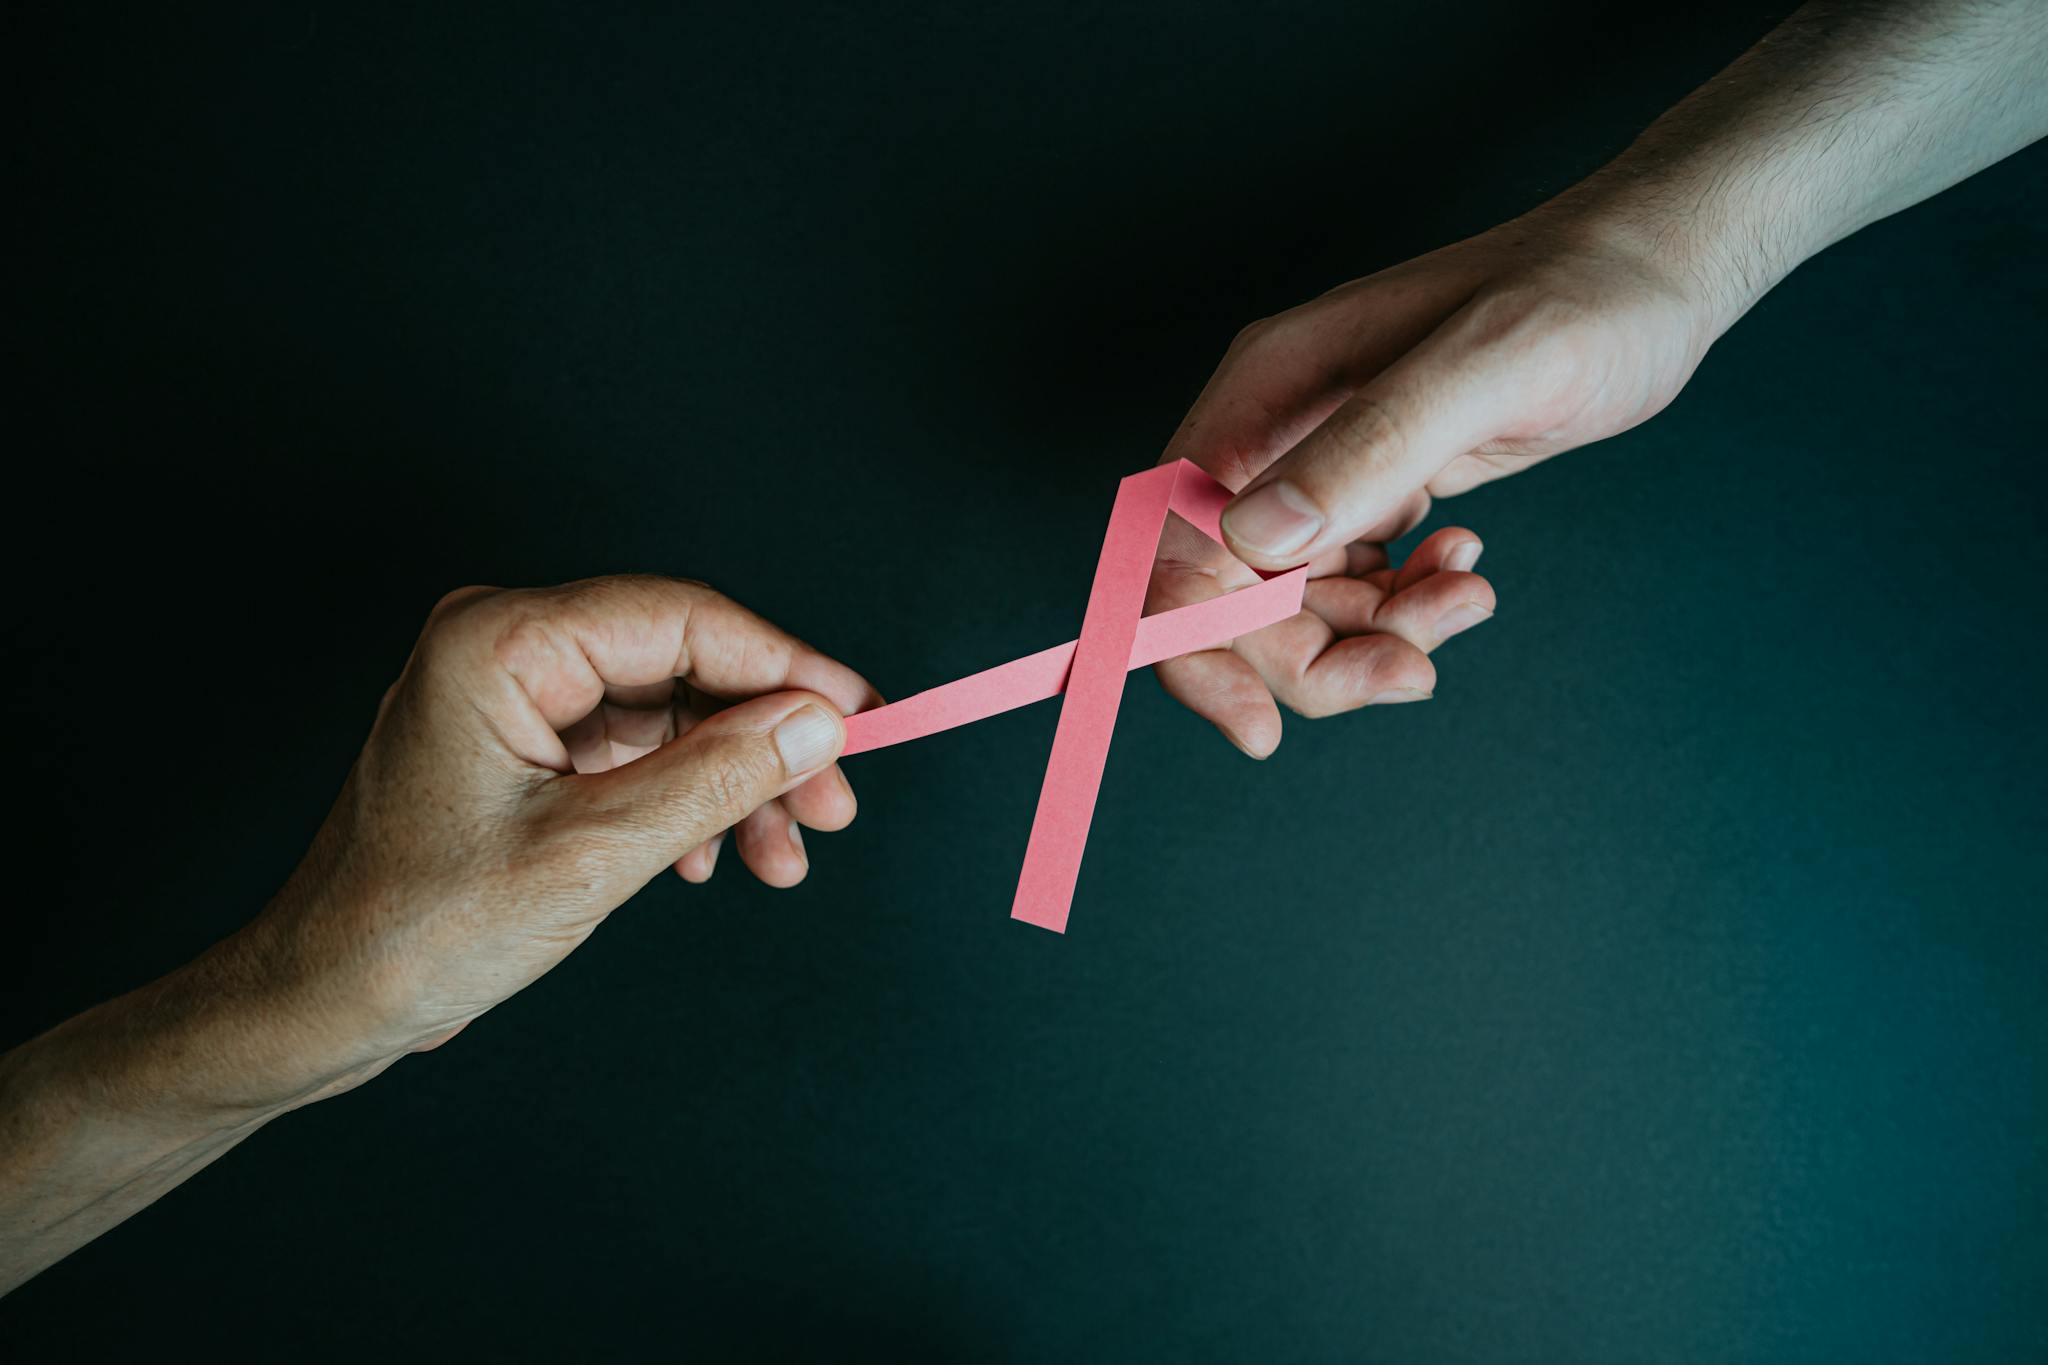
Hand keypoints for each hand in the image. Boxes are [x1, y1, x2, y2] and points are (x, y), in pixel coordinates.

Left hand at [241, 574, 878, 1100]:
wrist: (324, 1001)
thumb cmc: (421, 929)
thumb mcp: (595, 855)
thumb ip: (717, 776)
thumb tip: (819, 724)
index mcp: (500, 640)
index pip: (682, 618)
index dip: (787, 667)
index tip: (865, 716)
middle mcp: (503, 642)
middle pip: (681, 661)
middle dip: (765, 737)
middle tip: (833, 805)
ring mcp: (510, 690)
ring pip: (667, 710)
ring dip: (733, 779)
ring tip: (780, 855)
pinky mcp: (520, 740)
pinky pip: (632, 747)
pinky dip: (684, 798)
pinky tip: (710, 858)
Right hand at [1150, 207, 1710, 752]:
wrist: (1658, 271)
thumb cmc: (1587, 294)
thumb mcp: (1488, 366)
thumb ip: (1370, 445)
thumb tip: (1259, 538)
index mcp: (1271, 391)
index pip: (1175, 543)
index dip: (1191, 646)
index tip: (1257, 726)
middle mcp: (1278, 433)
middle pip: (1232, 597)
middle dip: (1313, 657)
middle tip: (1412, 671)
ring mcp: (1322, 463)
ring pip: (1295, 605)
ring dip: (1374, 635)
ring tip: (1464, 599)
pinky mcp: (1375, 485)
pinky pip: (1351, 585)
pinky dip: (1402, 606)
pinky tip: (1462, 568)